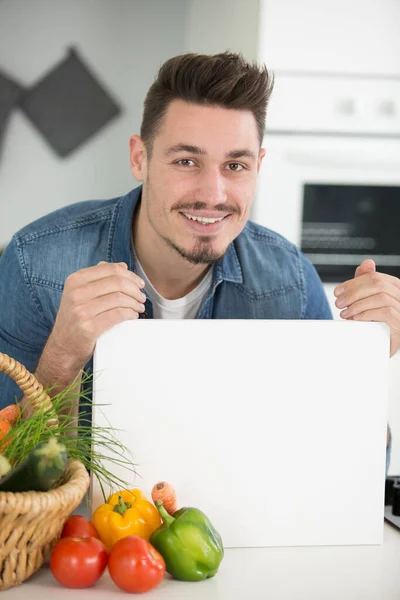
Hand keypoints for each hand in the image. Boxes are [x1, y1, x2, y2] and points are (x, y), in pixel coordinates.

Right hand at [40, 262, 145, 376]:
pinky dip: (130, 314)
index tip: (139, 283)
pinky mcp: (89, 327)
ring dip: (135, 303)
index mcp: (75, 280)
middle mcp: (76, 293)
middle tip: (141, 297)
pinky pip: (118, 315)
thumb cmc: (74, 320)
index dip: (130, 275)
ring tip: (139, 307)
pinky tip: (133, 316)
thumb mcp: (78, 294)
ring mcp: (81, 311)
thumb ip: (97, 278)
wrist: (62, 348)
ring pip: (120, 298)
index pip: (110, 269)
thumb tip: (122, 266)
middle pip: (117, 282)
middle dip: (135, 289)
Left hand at [334, 259, 399, 356]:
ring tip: (345, 313)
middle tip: (339, 303)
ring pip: (381, 297)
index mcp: (395, 287)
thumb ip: (366, 282)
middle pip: (377, 284)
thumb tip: (367, 263)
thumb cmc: (376, 322)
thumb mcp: (369, 299)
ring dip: (358, 305)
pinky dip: (368, 314)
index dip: (353, 283)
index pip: (374, 277)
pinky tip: (356, 319)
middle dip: (353, 292)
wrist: (380, 347)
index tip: (337, 292)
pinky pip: (386, 312)